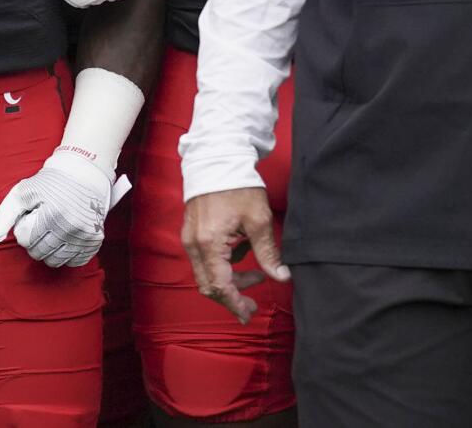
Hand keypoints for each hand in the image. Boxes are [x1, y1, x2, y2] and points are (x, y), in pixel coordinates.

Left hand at [0, 147, 116, 267]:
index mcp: (52, 214)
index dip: (24, 226)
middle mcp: (71, 228)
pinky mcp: (96, 241)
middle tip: (42, 220)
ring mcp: (85, 236)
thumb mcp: (23, 192)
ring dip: (49, 248)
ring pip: (55, 261)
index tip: (32, 214)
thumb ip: (3, 216)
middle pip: (38, 253)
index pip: (25, 240)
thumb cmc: (49, 182)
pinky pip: (74, 262)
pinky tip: (66, 236)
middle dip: (34, 239)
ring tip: (53, 228)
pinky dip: (67, 253)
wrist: (84, 173)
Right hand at [182, 187, 289, 323]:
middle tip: (254, 303)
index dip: (235, 303)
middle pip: (208, 285)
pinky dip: (222, 265)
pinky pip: (204, 260)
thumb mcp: (259, 219)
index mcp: (209, 243)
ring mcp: (189, 238)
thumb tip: (283, 277)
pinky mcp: (190, 232)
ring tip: (256, 272)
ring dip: (229, 280)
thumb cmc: (238, 186)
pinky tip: (241, 252)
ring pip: (205, 274)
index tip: (250, 313)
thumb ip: (268, 252)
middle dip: (231, 297)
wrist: (217, 158)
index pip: (220, 286)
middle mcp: (193, 244)